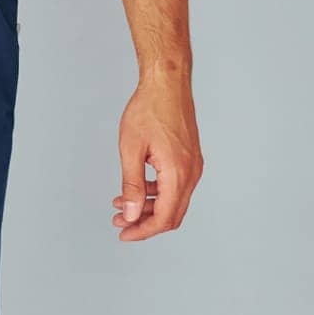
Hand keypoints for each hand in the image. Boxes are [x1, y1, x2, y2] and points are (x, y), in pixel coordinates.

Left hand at [110, 71, 202, 239]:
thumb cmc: (148, 108)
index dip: (142, 231)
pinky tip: (138, 187)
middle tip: (120, 221)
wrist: (167, 82)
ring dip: (149, 206)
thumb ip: (131, 185)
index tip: (123, 233)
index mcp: (178, 174)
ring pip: (173, 200)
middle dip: (144, 222)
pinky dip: (157, 192)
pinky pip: (176, 186)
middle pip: (171, 214)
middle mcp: (191, 174)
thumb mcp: (131, 148)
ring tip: (122, 204)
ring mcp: (193, 166)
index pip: (163, 218)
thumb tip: (130, 214)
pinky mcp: (190, 159)